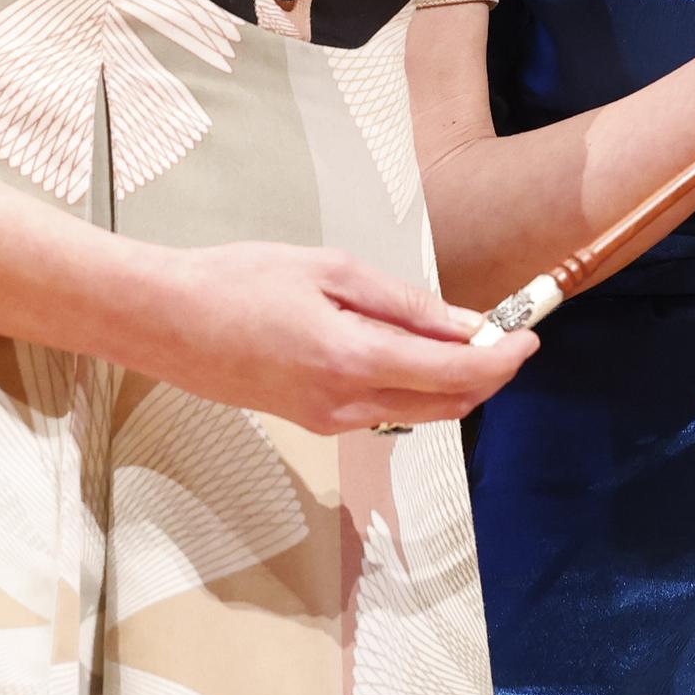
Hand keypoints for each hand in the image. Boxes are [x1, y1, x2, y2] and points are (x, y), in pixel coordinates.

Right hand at [132, 242, 531, 434]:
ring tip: (465, 335)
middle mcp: (348, 406)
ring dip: (454, 382)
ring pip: (418, 413)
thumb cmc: (239, 282)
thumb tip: (464, 325)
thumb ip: (403, 304)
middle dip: (487, 373)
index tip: (529, 335)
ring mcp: (330, 422)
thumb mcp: (329, 271)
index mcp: (353, 361)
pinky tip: (414, 349)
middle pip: (445, 404)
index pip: (454, 373)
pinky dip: (416, 386)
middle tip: (507, 333)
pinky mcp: (315, 422)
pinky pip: (385, 410)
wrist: (165, 323)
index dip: (501, 359)